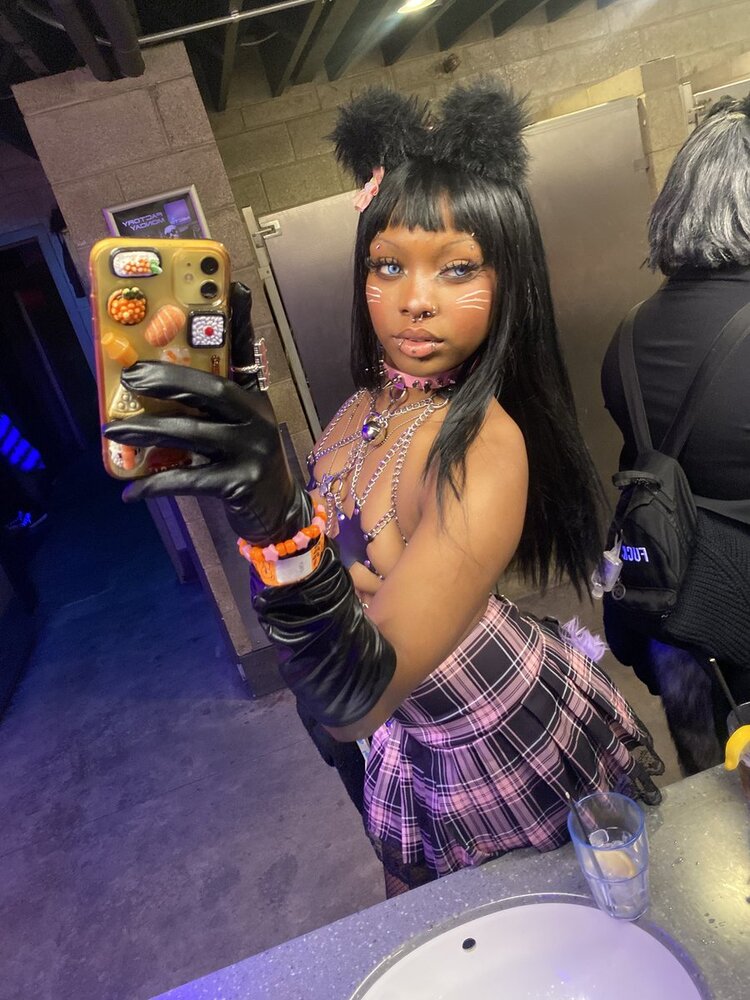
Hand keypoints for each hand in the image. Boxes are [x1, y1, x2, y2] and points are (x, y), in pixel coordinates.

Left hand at [103, 282, 310, 545]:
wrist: (277, 513)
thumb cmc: (245, 463)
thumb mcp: (235, 427)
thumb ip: (206, 404)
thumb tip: (150, 379)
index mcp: (255, 399)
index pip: (246, 352)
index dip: (240, 319)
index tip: (237, 285)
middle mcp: (258, 419)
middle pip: (212, 388)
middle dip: (168, 378)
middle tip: (129, 377)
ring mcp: (252, 451)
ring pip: (193, 432)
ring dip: (147, 430)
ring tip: (111, 430)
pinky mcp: (240, 484)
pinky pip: (189, 479)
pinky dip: (156, 484)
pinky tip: (130, 490)